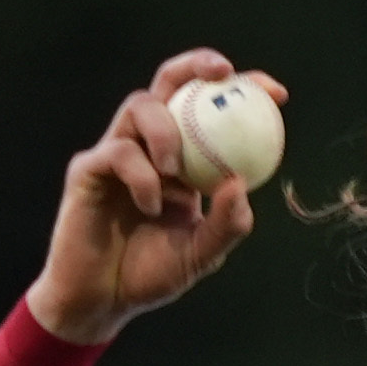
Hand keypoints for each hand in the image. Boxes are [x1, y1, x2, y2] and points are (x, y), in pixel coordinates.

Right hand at [26, 49, 289, 345]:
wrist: (102, 300)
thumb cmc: (151, 275)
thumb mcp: (201, 254)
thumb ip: (226, 225)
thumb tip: (241, 184)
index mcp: (184, 158)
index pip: (212, 109)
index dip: (244, 90)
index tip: (278, 93)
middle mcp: (149, 145)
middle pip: (169, 82)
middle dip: (196, 65)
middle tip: (224, 72)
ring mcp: (116, 151)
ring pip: (140, 106)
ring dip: (165, 132)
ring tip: (176, 172)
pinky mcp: (88, 167)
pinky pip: (118, 151)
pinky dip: (141, 175)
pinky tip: (151, 205)